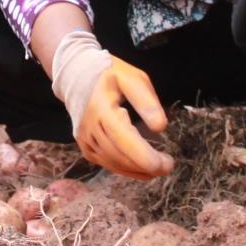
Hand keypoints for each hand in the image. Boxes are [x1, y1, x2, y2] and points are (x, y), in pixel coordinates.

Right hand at [49, 31, 173, 180]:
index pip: (124, 140)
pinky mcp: (86, 147)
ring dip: (138, 170)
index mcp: (102, 109)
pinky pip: (108, 164)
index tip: (166, 164)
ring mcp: (85, 140)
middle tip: (169, 166)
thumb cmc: (109, 74)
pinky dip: (127, 170)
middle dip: (146, 166)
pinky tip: (143, 169)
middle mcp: (90, 128)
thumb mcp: (133, 78)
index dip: (145, 157)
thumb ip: (147, 101)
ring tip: (160, 167)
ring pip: (114, 164)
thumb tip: (160, 127)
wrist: (76, 76)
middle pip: (120, 156)